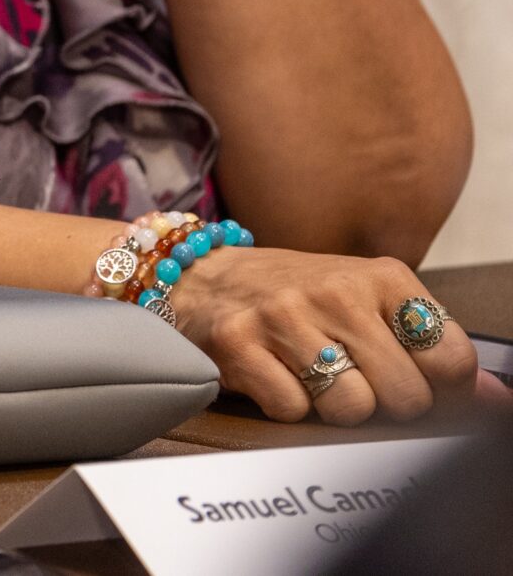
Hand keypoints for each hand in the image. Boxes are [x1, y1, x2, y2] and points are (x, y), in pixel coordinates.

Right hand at [161, 245, 500, 425]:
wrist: (205, 276)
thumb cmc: (301, 298)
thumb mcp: (372, 304)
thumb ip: (434, 350)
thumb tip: (500, 403)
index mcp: (382, 278)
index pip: (452, 359)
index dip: (443, 390)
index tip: (418, 383)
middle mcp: (335, 291)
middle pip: (406, 396)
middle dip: (386, 403)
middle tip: (355, 378)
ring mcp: (283, 316)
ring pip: (351, 408)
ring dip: (333, 408)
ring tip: (312, 377)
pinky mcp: (237, 342)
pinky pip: (291, 412)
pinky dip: (285, 406)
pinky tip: (274, 375)